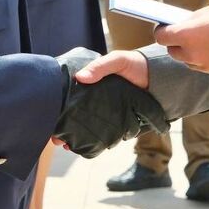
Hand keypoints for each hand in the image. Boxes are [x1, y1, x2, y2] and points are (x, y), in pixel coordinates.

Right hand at [52, 48, 168, 157]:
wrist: (159, 79)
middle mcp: (94, 98)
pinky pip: (100, 134)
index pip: (69, 93)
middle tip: (55, 136)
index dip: (58, 104)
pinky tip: (81, 147)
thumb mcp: (117, 60)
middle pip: (73, 113)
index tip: (49, 113)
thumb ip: (100, 67)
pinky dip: (91, 142)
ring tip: (65, 144)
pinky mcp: (115, 124)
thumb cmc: (135, 65)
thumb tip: (80, 78)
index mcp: (91, 82)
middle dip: (62, 125)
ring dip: (73, 136)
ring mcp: (104, 112)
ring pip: (84, 126)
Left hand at [154, 2, 208, 75]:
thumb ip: (194, 19)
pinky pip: (202, 67)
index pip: (162, 37)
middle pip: (173, 51)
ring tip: (198, 42)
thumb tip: (184, 22)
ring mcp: (203, 65)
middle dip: (175, 43)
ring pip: (187, 61)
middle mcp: (191, 53)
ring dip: (189, 53)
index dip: (161, 31)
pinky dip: (202, 60)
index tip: (163, 27)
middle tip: (181, 34)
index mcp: (186, 35)